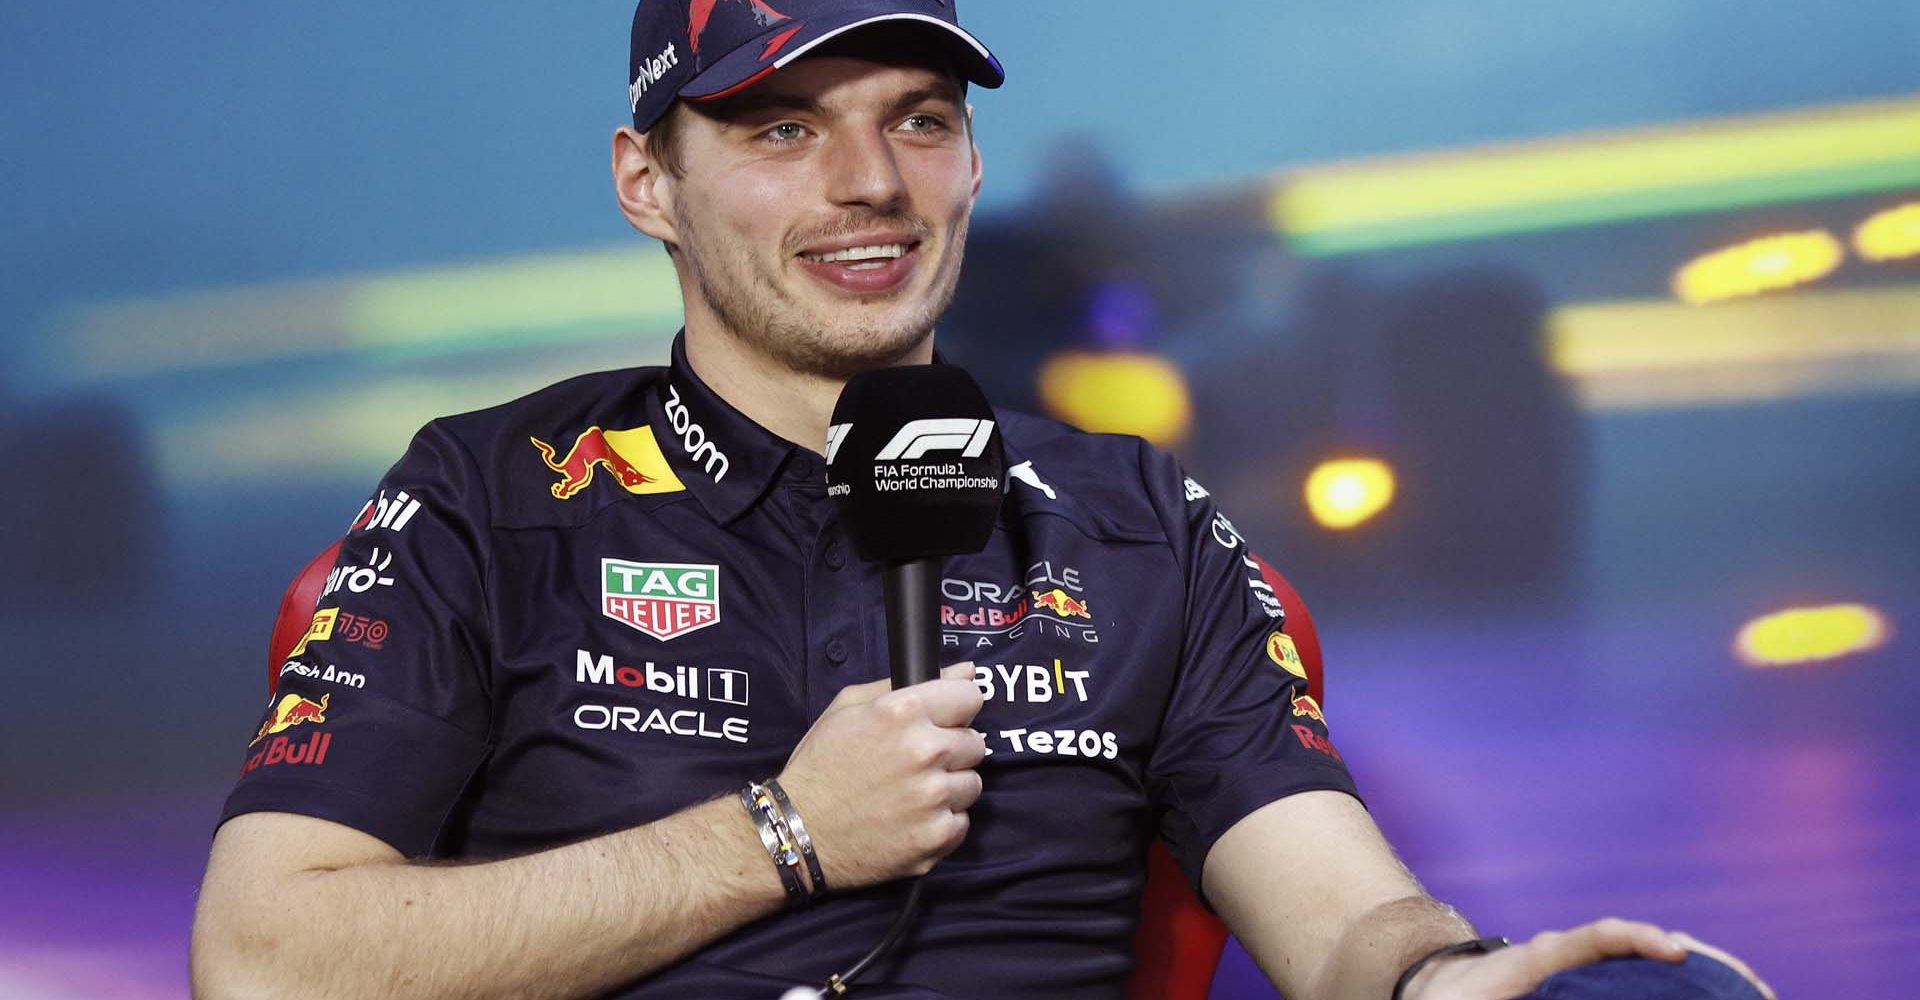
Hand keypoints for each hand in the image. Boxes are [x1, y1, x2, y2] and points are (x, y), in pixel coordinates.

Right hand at [774, 662, 986, 892]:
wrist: (795, 831)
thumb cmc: (821, 765)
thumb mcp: (848, 707)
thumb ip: (907, 684)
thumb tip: (966, 671)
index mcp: (904, 711)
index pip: (970, 697)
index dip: (957, 708)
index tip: (944, 720)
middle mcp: (925, 751)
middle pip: (975, 743)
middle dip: (951, 751)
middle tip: (915, 764)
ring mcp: (933, 798)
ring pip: (972, 784)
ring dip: (949, 788)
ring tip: (910, 795)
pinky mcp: (935, 837)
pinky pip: (961, 822)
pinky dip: (940, 823)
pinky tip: (909, 821)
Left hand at [1403, 918, 1775, 999]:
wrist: (1437, 988)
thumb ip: (1512, 999)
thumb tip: (1541, 983)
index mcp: (1541, 955)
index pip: (1597, 937)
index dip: (1637, 938)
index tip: (1675, 950)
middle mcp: (1570, 953)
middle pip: (1640, 943)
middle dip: (1697, 958)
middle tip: (1753, 984)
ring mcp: (1583, 965)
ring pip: (1649, 961)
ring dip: (1700, 973)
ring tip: (1754, 994)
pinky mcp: (1590, 982)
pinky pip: (1640, 978)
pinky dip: (1680, 986)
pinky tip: (1718, 998)